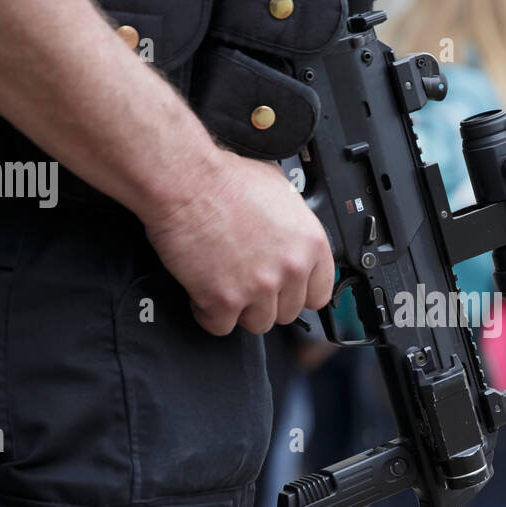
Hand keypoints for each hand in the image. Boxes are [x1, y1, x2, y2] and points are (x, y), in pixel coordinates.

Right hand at [143, 154, 333, 334]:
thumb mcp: (280, 192)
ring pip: (258, 324)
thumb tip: (294, 238)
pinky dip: (208, 313)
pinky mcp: (223, 300)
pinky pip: (220, 326)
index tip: (285, 290)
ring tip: (224, 282)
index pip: (319, 293)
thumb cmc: (226, 180)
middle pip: (287, 312)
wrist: (186, 181)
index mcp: (311, 243)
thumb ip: (294, 226)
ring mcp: (258, 287)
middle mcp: (290, 268)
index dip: (298, 292)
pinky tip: (202, 291)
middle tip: (246, 280)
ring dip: (240, 309)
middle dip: (267, 300)